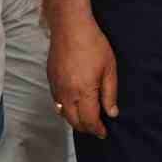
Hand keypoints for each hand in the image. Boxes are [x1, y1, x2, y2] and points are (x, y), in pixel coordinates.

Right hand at [47, 15, 118, 137]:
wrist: (70, 27)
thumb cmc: (93, 45)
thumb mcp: (109, 68)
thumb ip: (110, 93)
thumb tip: (111, 113)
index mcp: (84, 92)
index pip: (89, 121)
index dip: (97, 129)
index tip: (103, 133)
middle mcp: (67, 94)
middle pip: (74, 121)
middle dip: (86, 128)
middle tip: (96, 128)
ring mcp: (56, 87)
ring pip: (63, 113)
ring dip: (74, 120)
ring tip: (86, 119)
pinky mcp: (50, 80)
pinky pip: (56, 102)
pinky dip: (65, 109)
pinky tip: (74, 104)